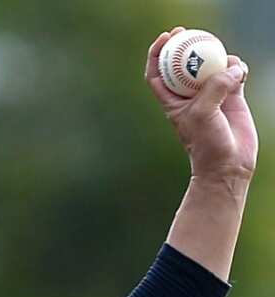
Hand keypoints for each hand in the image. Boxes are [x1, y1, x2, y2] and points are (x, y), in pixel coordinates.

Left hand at [146, 27, 258, 184]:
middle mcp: (190, 95)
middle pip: (185, 64)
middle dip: (187, 45)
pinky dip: (238, 67)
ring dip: (218, 57)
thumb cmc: (206, 143)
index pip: (158, 73)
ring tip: (226, 61)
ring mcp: (212, 94)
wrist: (227, 163)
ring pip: (212, 66)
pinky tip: (241, 70)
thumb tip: (231, 67)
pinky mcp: (232, 96)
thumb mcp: (203, 113)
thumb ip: (214, 88)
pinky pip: (235, 73)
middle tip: (192, 32)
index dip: (157, 53)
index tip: (165, 38)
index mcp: (172, 100)